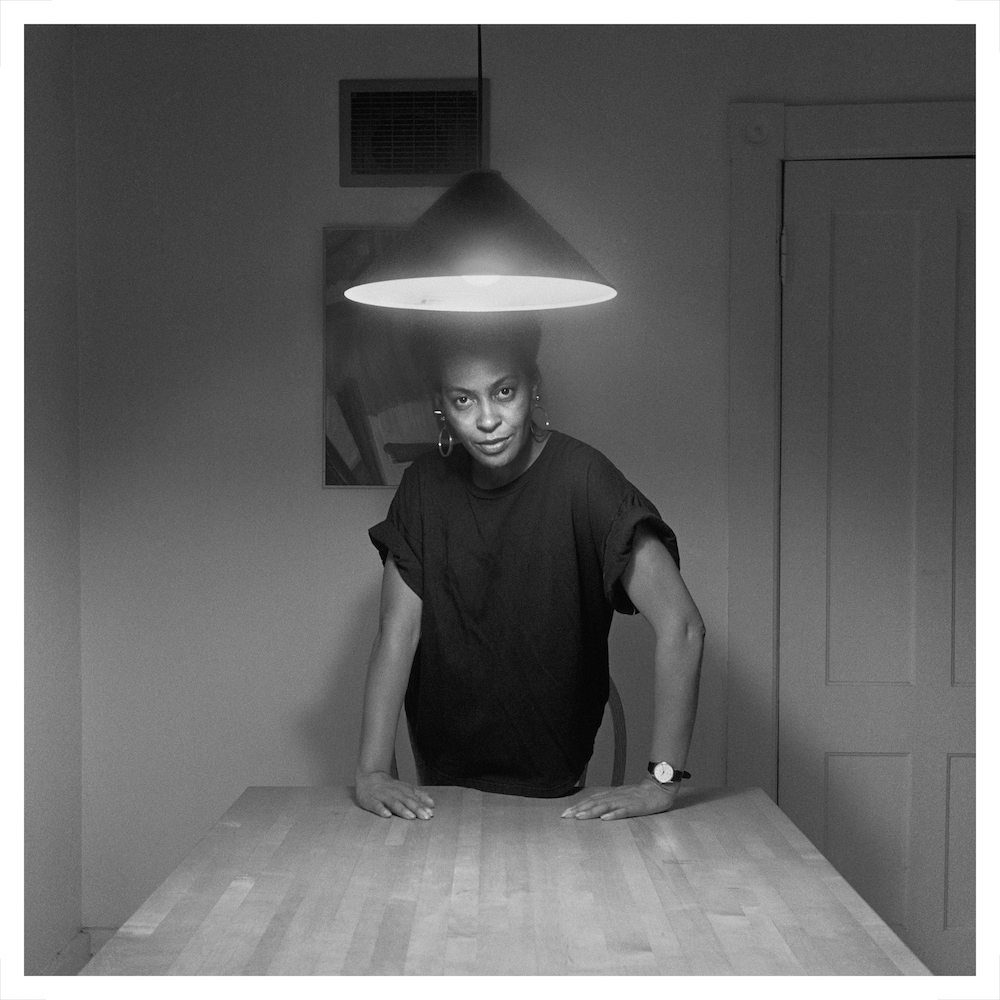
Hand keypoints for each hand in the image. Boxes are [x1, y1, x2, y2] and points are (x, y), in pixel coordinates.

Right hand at [355, 769, 434, 819]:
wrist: (369, 777)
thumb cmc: (390, 787)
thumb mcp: (405, 789)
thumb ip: (418, 795)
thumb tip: (432, 803)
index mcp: (403, 791)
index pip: (415, 799)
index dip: (423, 806)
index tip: (431, 814)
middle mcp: (395, 793)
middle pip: (407, 801)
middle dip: (417, 809)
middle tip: (426, 817)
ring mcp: (383, 797)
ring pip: (394, 803)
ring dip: (403, 810)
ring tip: (411, 817)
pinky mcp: (371, 801)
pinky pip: (377, 806)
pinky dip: (382, 810)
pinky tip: (387, 815)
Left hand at [560, 778, 678, 820]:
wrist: (659, 787)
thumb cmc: (640, 795)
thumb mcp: (621, 796)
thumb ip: (609, 801)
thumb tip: (593, 807)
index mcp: (611, 795)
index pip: (591, 800)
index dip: (577, 806)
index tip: (564, 813)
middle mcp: (615, 796)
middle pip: (594, 803)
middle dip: (579, 809)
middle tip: (565, 816)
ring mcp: (625, 801)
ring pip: (605, 806)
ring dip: (591, 812)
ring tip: (579, 817)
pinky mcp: (636, 807)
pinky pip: (624, 811)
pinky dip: (614, 814)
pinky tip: (605, 819)